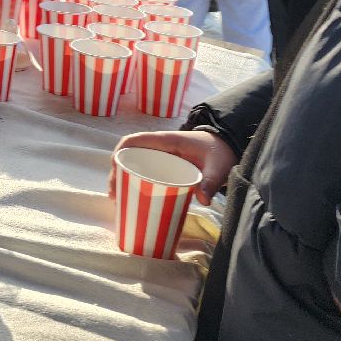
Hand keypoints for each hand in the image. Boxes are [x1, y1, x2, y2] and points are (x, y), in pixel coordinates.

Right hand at [107, 129, 236, 204]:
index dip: (119, 152)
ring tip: (118, 200)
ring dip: (122, 178)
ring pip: (133, 163)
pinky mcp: (164, 164)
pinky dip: (134, 181)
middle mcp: (158, 146)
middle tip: (114, 195)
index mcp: (166, 140)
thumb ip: (211, 183)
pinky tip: (132, 197)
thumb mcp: (217, 167)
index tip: (114, 171)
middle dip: (116, 172)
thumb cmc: (218, 152)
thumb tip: (203, 201)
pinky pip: (143, 169)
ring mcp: (160, 155)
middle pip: (128, 154)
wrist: (226, 147)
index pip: (134, 141)